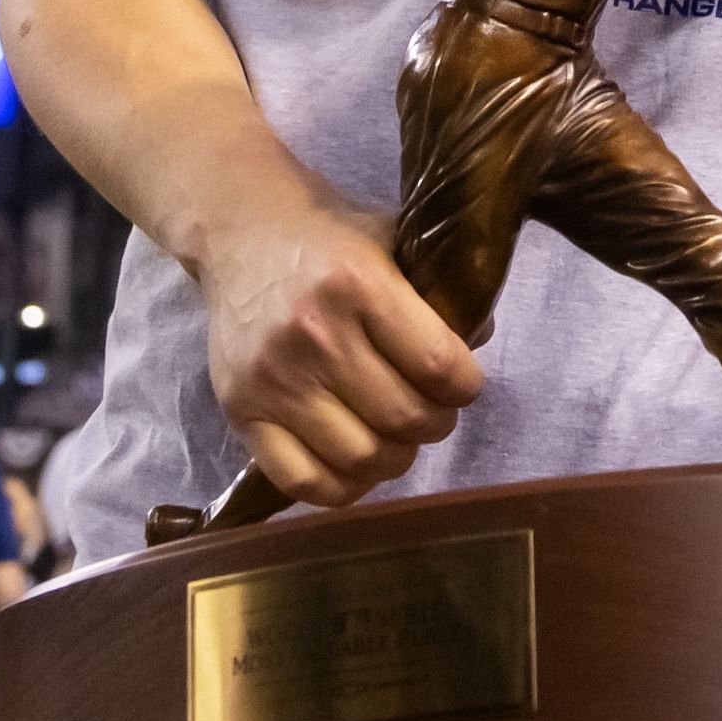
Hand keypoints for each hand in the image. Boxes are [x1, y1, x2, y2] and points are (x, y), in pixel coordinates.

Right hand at [199, 189, 484, 508]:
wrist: (241, 233)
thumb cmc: (330, 240)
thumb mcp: (394, 240)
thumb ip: (440, 292)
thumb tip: (481, 340)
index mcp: (360, 283)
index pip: (439, 366)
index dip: (466, 387)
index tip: (462, 383)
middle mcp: (314, 333)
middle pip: (404, 419)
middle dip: (435, 424)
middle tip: (431, 411)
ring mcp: (272, 378)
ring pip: (360, 458)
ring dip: (395, 458)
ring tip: (396, 437)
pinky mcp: (240, 412)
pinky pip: (303, 482)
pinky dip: (344, 487)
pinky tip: (356, 461)